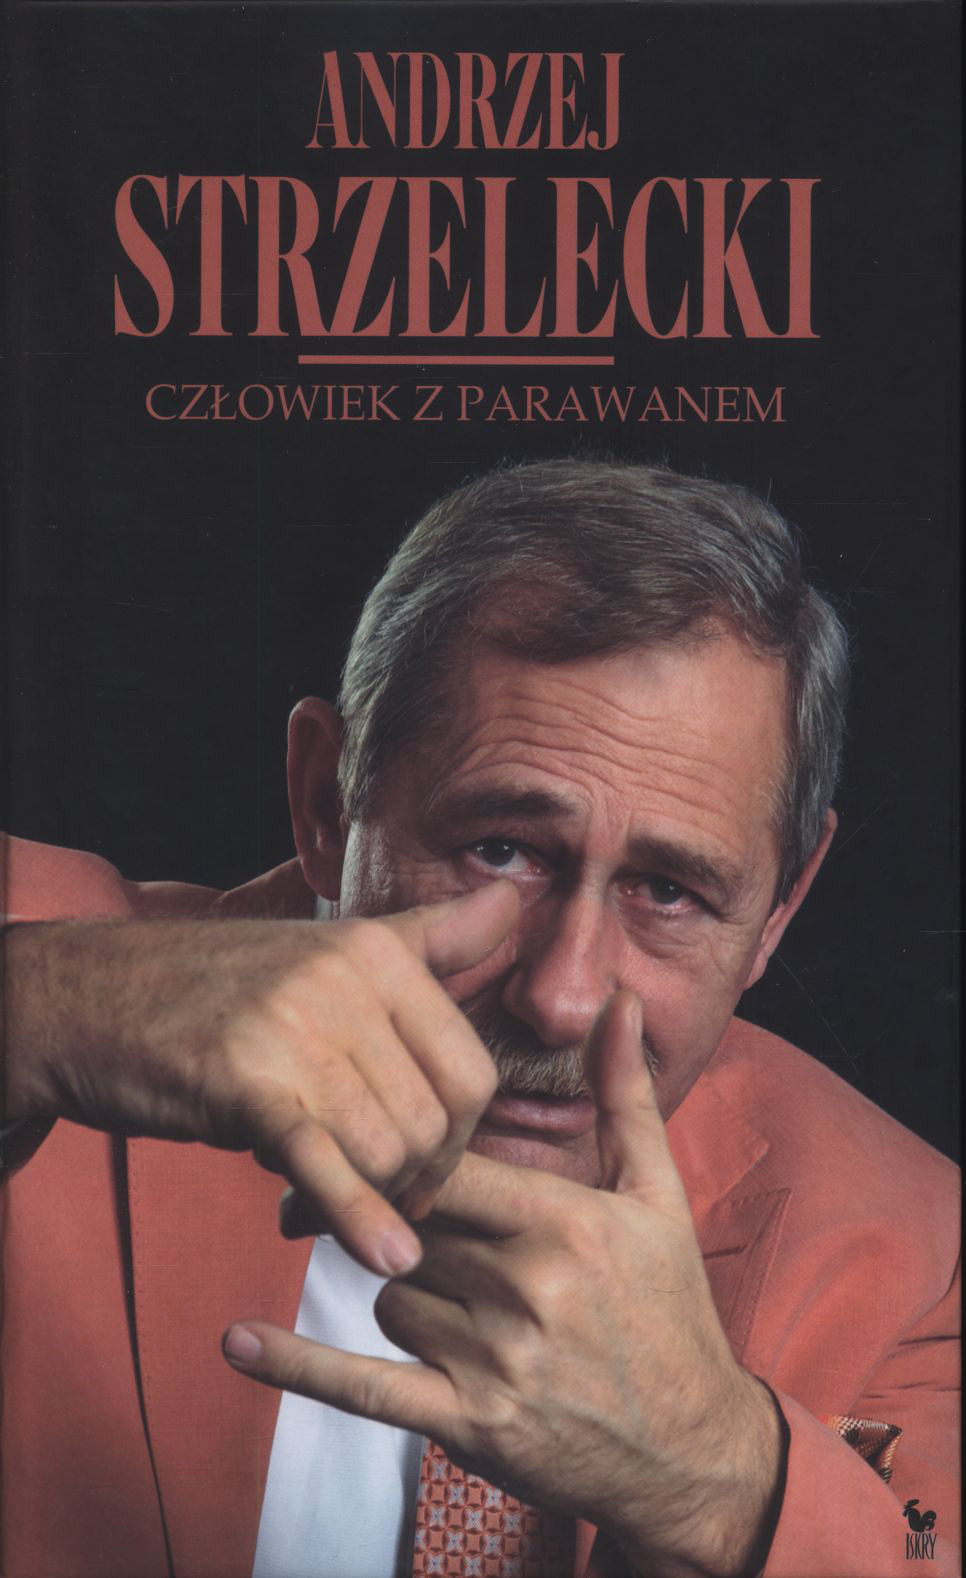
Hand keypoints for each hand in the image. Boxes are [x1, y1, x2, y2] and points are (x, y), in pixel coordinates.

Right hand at [1, 882, 516, 1275]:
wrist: (90, 999)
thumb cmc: (219, 989)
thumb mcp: (328, 951)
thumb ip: (427, 938)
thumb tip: (510, 901)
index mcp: (378, 950)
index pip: (470, 1069)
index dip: (458, 1137)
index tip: (421, 1166)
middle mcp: (347, 979)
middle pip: (434, 1120)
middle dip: (414, 1178)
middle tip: (370, 1197)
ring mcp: (295, 1025)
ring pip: (385, 1149)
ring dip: (366, 1199)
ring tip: (317, 1200)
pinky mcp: (244, 1079)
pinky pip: (325, 1158)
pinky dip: (360, 1216)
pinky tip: (386, 1254)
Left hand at [223, 992, 783, 1577]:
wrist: (692, 1451)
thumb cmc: (669, 1308)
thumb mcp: (658, 1194)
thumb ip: (625, 1094)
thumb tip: (622, 1000)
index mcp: (565, 1220)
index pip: (448, 1163)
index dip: (412, 1156)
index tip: (391, 1146)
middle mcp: (527, 1286)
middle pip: (409, 1226)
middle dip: (395, 1220)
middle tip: (376, 1209)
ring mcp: (495, 1359)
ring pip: (388, 1294)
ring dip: (399, 1290)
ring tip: (453, 1300)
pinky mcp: (468, 1424)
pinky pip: (365, 1385)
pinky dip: (297, 1364)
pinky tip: (235, 1340)